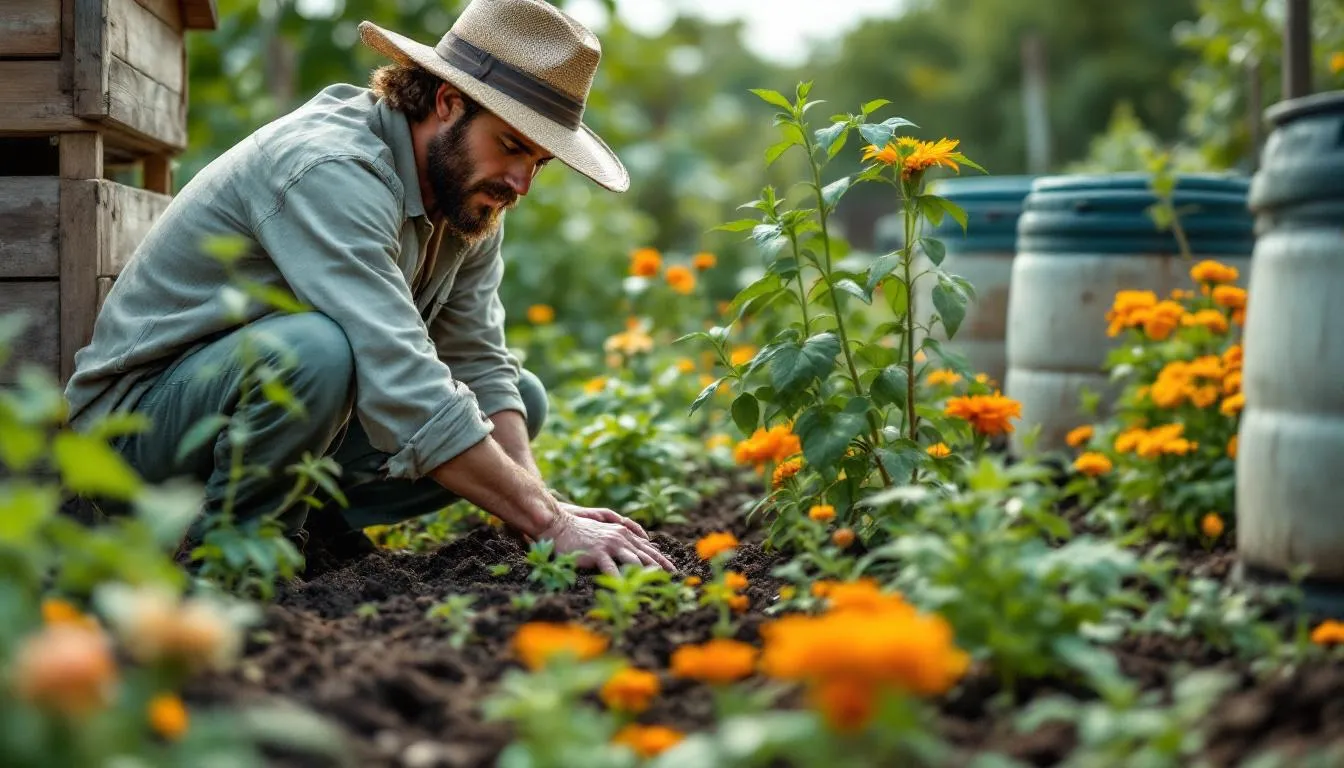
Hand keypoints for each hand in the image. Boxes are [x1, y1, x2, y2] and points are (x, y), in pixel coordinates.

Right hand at [538, 504, 674, 576]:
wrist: (560, 526)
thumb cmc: (580, 532)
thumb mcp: (604, 533)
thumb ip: (620, 539)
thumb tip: (633, 549)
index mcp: (624, 533)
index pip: (648, 548)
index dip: (661, 559)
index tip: (673, 569)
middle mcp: (621, 537)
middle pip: (646, 555)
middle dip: (661, 568)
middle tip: (673, 580)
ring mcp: (610, 544)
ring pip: (634, 562)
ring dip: (646, 575)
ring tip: (656, 587)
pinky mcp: (598, 552)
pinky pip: (612, 569)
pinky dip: (620, 581)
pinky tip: (626, 591)